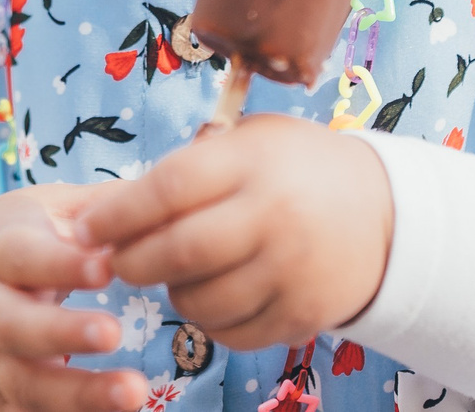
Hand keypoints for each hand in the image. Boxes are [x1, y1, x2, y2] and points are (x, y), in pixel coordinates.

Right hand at [0, 185, 150, 411]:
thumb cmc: (11, 242)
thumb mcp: (41, 208)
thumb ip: (97, 207)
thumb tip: (162, 196)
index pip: (23, 256)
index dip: (61, 264)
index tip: (106, 268)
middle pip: (14, 325)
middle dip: (61, 333)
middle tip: (113, 333)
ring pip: (23, 382)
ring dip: (75, 394)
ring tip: (133, 394)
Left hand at [73, 115, 393, 350]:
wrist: (388, 216)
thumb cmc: (299, 169)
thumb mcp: (252, 141)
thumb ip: (192, 164)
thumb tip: (111, 206)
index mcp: (254, 162)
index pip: (168, 188)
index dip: (118, 213)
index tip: (86, 227)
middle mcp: (273, 217)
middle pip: (178, 252)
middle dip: (131, 262)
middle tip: (115, 262)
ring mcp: (291, 272)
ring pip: (199, 301)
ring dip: (169, 293)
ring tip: (171, 273)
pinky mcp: (302, 316)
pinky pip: (231, 333)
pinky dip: (208, 320)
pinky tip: (211, 294)